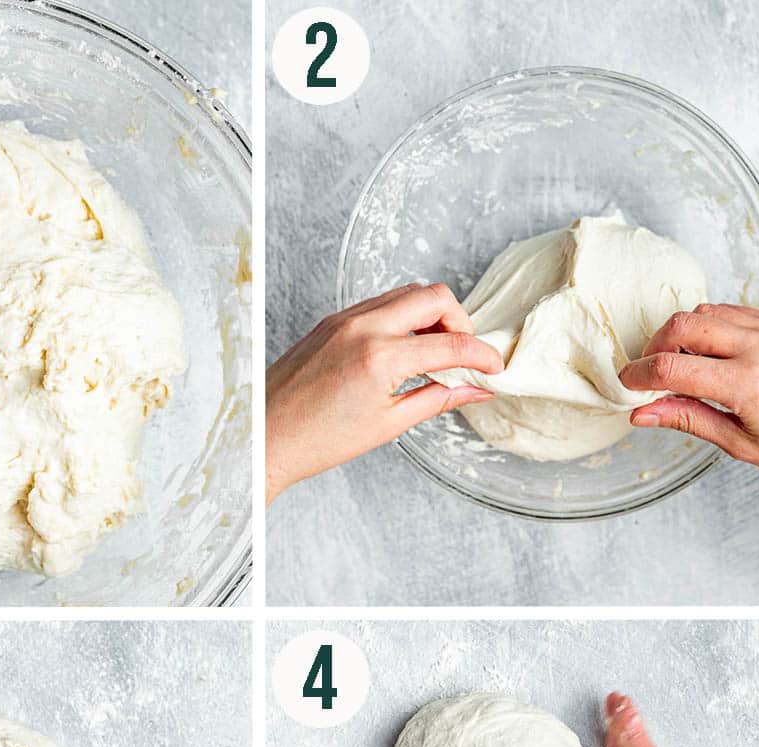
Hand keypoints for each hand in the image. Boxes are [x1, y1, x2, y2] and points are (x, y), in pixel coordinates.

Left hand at [266, 283, 502, 502]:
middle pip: (434, 296)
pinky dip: (403, 318)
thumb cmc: (317, 440)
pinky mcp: (331, 320)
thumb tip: (474, 390)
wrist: (265, 438)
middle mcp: (362, 327)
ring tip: (434, 355)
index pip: (450, 345)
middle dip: (460, 321)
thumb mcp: (387, 425)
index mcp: (380, 358)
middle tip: (463, 355)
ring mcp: (344, 319)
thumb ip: (437, 399)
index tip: (493, 369)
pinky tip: (404, 350)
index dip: (481, 356)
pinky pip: (380, 304)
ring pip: (406, 293)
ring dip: (431, 316)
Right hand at [620, 305, 758, 496]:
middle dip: (655, 347)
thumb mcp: (739, 444)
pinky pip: (733, 312)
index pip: (672, 368)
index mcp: (750, 384)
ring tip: (679, 365)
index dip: (639, 375)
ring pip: (706, 312)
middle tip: (649, 372)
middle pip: (684, 325)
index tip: (628, 383)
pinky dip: (710, 328)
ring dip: (681, 335)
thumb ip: (688, 419)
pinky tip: (709, 354)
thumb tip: (644, 413)